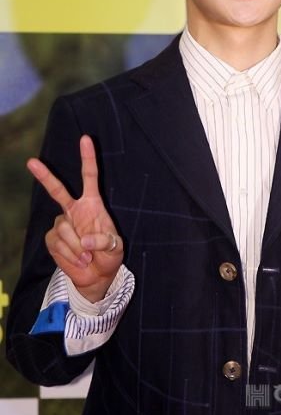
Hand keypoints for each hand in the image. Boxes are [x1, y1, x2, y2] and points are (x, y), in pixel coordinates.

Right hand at [27, 135, 123, 302]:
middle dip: (45, 176)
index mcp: (93, 204)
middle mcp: (74, 209)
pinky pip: (58, 244)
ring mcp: (61, 223)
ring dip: (77, 248)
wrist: (96, 276)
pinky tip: (79, 260)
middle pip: (57, 190)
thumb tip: (87, 241)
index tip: (86, 139)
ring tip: (87, 257)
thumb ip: (105, 241)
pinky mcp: (52, 238)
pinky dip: (70, 255)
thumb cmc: (109, 255)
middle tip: (31, 162)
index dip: (88, 158)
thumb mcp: (116, 247)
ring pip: (64, 229)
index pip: (90, 177)